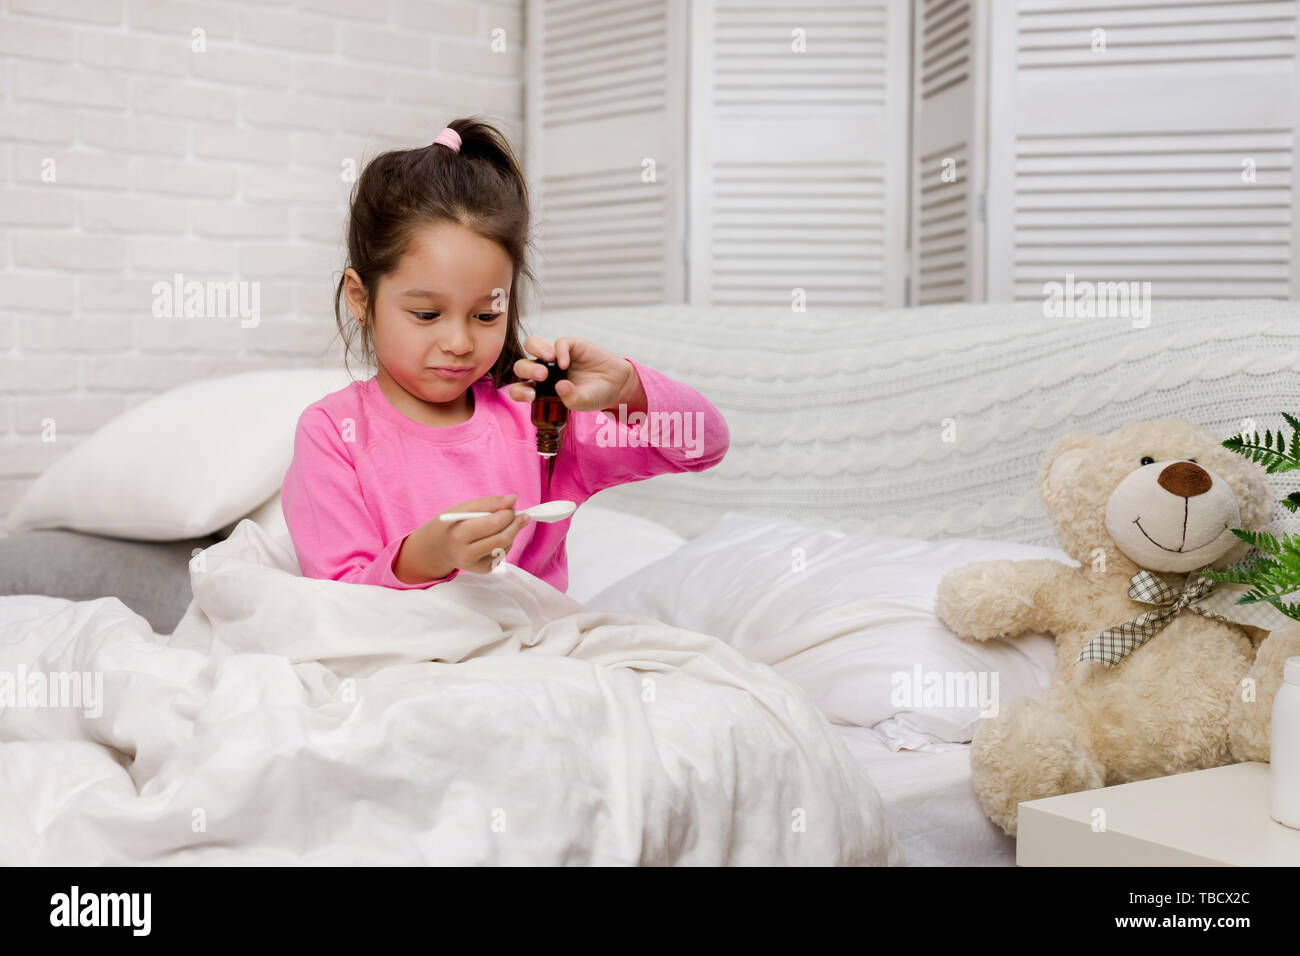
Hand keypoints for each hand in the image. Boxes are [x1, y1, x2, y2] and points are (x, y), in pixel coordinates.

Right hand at [413, 494, 529, 577]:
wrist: (438, 549)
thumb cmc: (451, 525)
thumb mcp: (463, 509)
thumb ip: (489, 503)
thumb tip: (513, 499)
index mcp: (458, 536)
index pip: (492, 524)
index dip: (507, 513)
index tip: (512, 506)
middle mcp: (467, 555)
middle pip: (503, 538)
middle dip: (515, 524)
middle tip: (522, 515)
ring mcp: (476, 565)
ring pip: (506, 545)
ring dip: (510, 532)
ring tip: (499, 525)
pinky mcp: (485, 570)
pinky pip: (504, 553)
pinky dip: (505, 542)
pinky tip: (493, 538)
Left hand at [507, 335, 635, 412]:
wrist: (616, 384)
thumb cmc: (595, 395)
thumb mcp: (582, 403)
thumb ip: (570, 398)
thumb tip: (559, 385)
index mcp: (541, 390)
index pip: (520, 389)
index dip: (519, 391)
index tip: (532, 396)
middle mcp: (544, 371)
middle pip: (522, 365)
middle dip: (527, 370)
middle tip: (542, 376)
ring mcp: (555, 357)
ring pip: (532, 344)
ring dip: (535, 350)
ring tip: (548, 360)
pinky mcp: (570, 346)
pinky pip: (559, 343)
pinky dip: (560, 350)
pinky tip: (566, 362)